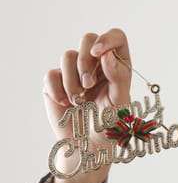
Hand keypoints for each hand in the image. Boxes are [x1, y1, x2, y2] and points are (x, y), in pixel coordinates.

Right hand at [43, 28, 131, 182]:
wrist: (88, 146)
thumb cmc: (110, 124)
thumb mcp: (121, 101)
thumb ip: (118, 76)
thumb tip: (106, 55)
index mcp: (117, 64)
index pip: (115, 36)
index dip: (107, 39)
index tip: (99, 53)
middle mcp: (96, 64)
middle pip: (88, 38)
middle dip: (86, 59)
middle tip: (89, 84)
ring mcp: (74, 72)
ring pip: (67, 55)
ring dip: (73, 79)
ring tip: (79, 100)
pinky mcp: (55, 83)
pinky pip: (51, 74)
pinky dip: (58, 89)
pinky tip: (66, 104)